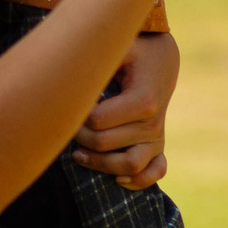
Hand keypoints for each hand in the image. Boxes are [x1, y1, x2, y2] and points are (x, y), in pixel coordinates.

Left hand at [75, 32, 176, 189]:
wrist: (161, 57)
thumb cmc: (134, 50)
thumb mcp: (119, 46)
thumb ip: (96, 55)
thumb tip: (66, 69)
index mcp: (142, 99)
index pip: (97, 122)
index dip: (74, 119)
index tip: (66, 108)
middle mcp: (153, 122)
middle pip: (106, 144)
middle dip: (79, 138)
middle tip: (66, 126)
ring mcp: (158, 136)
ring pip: (129, 166)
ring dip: (100, 165)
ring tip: (78, 155)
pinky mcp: (159, 144)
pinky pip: (156, 171)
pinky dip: (139, 181)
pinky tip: (117, 179)